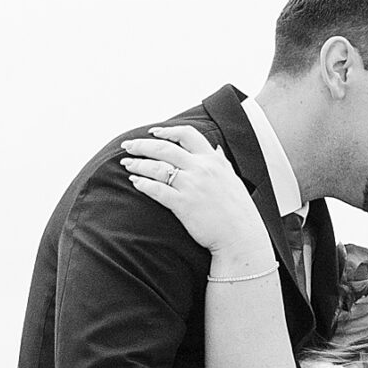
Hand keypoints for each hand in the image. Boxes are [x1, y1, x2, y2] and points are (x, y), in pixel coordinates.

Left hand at [122, 126, 274, 264]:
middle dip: (142, 145)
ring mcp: (191, 185)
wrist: (240, 237)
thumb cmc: (238, 211)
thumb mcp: (233, 179)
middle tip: (127, 146)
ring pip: (157, 167)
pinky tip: (135, 183)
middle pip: (164, 148)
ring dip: (138, 164)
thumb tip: (217, 148)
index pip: (187, 134)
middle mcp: (201, 168)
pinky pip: (157, 190)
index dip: (167, 131)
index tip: (152, 132)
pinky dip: (143, 184)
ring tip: (127, 164)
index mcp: (213, 160)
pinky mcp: (183, 204)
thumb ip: (222, 162)